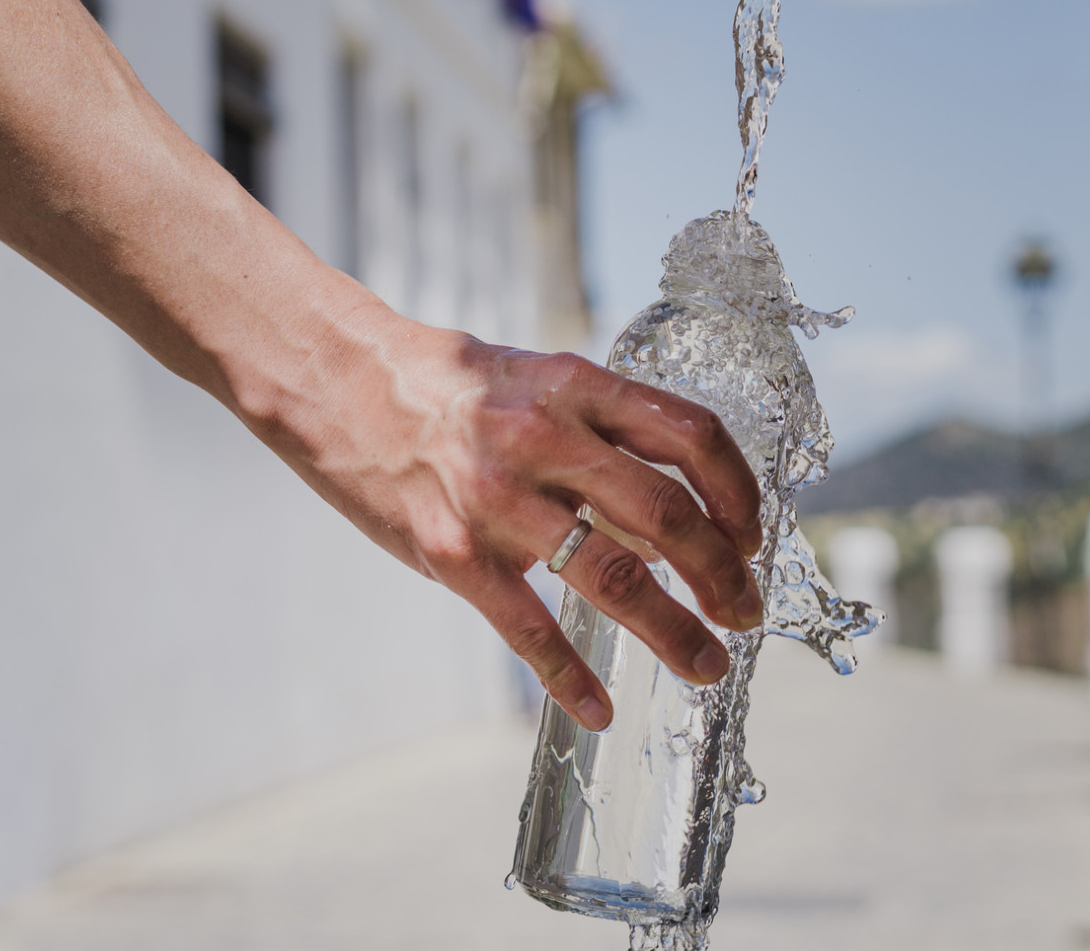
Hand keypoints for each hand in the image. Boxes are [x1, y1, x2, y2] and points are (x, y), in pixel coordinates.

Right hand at [274, 306, 763, 731]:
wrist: (336, 384)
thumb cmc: (443, 382)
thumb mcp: (533, 379)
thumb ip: (598, 431)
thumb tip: (667, 515)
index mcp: (575, 384)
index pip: (691, 435)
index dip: (739, 492)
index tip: (753, 534)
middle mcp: (544, 438)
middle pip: (669, 513)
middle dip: (723, 574)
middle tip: (745, 611)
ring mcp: (497, 499)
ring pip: (614, 577)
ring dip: (673, 631)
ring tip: (706, 666)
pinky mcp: (452, 552)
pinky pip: (528, 627)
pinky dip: (572, 678)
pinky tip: (600, 709)